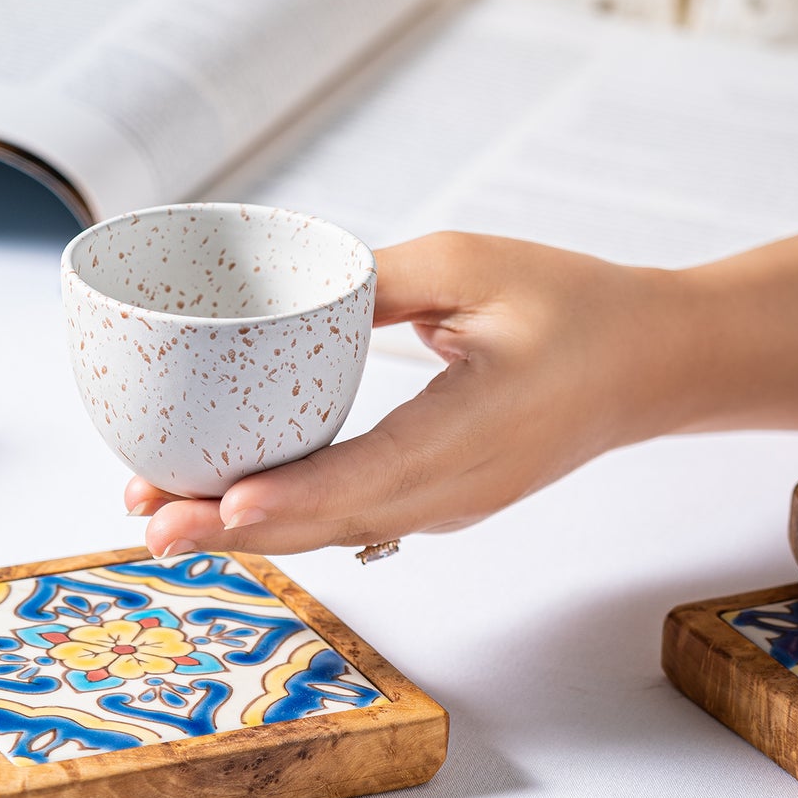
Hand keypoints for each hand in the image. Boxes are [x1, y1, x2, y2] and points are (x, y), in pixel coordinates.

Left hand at [124, 231, 689, 555]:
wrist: (652, 363)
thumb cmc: (576, 306)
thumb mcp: (475, 263)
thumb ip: (379, 277)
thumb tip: (288, 291)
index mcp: (476, 431)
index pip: (372, 476)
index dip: (292, 496)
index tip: (221, 506)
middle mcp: (457, 487)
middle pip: (332, 523)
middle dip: (235, 531)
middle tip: (146, 524)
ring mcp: (450, 505)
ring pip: (335, 533)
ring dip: (250, 534)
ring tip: (163, 525)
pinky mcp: (442, 502)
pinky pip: (354, 520)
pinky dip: (290, 522)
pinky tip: (235, 513)